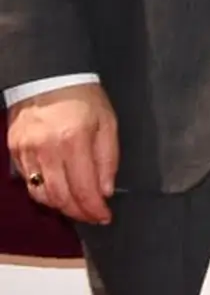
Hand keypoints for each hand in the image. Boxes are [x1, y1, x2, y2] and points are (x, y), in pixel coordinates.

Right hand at [6, 82, 117, 223]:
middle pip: (60, 198)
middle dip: (78, 213)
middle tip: (92, 216)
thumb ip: (108, 158)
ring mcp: (27, 152)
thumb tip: (105, 190)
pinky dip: (44, 193)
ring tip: (77, 207)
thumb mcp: (108, 123)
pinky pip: (29, 182)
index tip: (104, 217)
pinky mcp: (15, 152)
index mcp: (74, 141)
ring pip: (41, 194)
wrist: (49, 77)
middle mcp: (47, 151)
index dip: (94, 209)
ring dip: (61, 207)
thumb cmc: (84, 98)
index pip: (84, 189)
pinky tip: (58, 193)